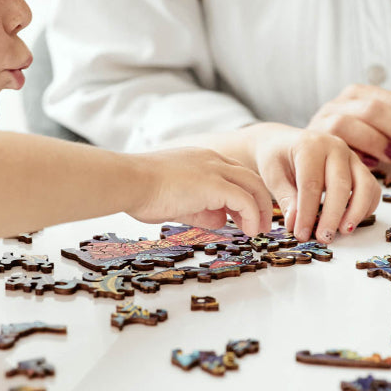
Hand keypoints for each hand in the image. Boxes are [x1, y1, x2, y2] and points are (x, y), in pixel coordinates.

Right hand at [127, 148, 273, 235]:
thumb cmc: (142, 190)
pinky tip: (248, 232)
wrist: (129, 181)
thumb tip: (219, 219)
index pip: (233, 172)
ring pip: (253, 186)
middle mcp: (212, 159)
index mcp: (201, 159)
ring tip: (259, 230)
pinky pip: (244, 201)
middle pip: (249, 177)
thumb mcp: (177, 201)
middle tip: (261, 224)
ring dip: (261, 210)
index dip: (243, 194)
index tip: (245, 214)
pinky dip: (252, 216)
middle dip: (260, 201)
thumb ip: (200, 209)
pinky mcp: (215, 184)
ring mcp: (214, 170)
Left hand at [251, 124, 380, 243]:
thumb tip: (295, 224)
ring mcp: (351, 157)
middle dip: (333, 215)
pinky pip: (371, 189)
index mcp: (310, 146)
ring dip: (356, 212)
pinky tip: (350, 222)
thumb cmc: (277, 158)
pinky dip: (366, 208)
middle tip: (324, 238)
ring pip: (364, 185)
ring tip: (342, 232)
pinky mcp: (359, 168)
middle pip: (341, 184)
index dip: (308, 212)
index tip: (301, 234)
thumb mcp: (274, 176)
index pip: (311, 183)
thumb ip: (286, 199)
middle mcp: (335, 147)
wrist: (284, 143)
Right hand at [307, 84, 390, 165]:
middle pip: (375, 110)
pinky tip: (371, 164)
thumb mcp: (390, 130)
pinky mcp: (313, 140)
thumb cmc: (353, 139)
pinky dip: (353, 152)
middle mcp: (342, 103)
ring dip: (375, 140)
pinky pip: (331, 144)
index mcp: (362, 95)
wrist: (307, 149)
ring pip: (348, 123)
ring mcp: (324, 120)